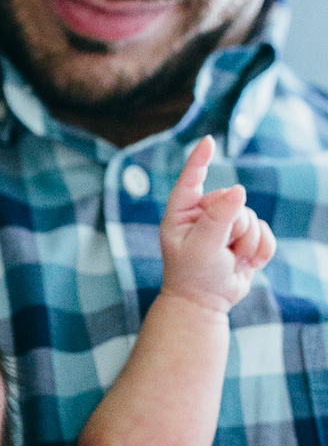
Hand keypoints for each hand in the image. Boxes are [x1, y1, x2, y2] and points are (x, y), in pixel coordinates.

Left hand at [160, 135, 275, 313]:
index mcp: (182, 213)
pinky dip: (260, 250)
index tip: (209, 142)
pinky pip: (265, 233)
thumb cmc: (193, 274)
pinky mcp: (245, 239)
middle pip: (233, 201)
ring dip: (246, 242)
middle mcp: (203, 215)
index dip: (200, 160)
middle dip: (234, 227)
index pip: (191, 181)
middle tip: (221, 250)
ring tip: (229, 259)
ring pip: (251, 218)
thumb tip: (237, 189)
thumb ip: (219, 218)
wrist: (204, 304)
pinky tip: (245, 264)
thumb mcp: (203, 245)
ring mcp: (225, 226)